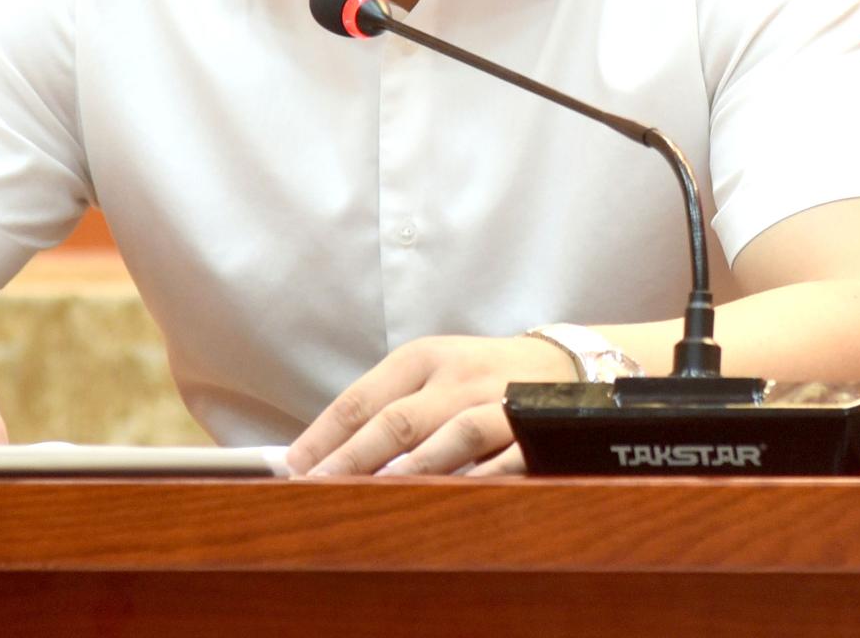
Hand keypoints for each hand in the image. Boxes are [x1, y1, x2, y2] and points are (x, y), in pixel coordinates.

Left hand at [286, 335, 573, 477]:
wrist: (566, 367)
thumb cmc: (480, 378)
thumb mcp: (432, 375)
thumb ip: (386, 409)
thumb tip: (324, 456)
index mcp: (422, 358)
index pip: (362, 398)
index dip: (325, 434)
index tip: (293, 467)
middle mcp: (456, 375)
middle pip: (399, 419)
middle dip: (355, 456)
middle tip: (319, 487)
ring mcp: (498, 401)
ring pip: (453, 435)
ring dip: (413, 469)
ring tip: (379, 495)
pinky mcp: (537, 428)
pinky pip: (507, 458)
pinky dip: (480, 480)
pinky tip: (454, 501)